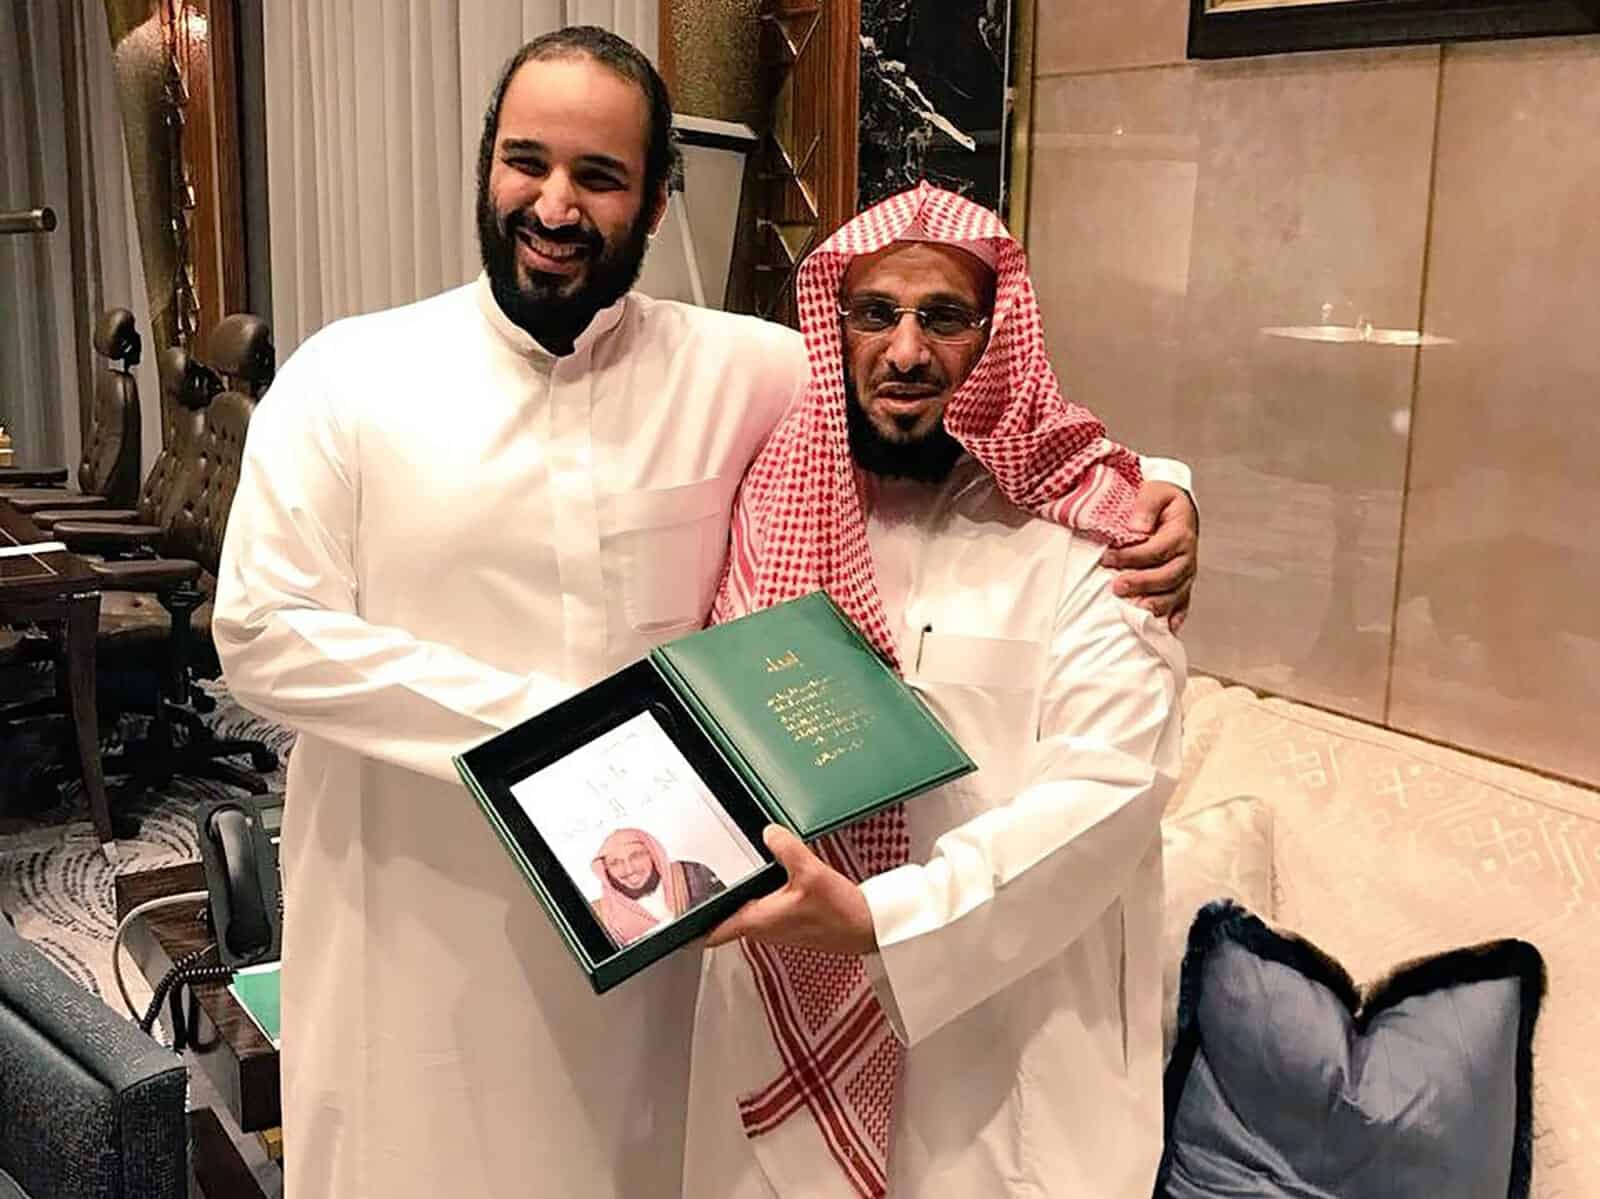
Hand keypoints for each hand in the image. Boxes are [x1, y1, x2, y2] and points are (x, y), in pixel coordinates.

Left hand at [705, 826, 877, 955]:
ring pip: (744, 913)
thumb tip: (768, 832)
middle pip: (724, 919)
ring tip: (726, 873)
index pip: (712, 933)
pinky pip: (762, 909)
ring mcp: (776, 928)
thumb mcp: (811, 872)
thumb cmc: (840, 912)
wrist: (867, 928)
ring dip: (735, 898)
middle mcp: (763, 929)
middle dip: (711, 903)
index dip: (690, 927)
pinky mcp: (790, 922)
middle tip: (693, 880)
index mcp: (758, 921)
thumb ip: (786, 849)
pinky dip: (757, 896)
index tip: (674, 915)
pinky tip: (765, 877)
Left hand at [1101, 481, 1197, 632]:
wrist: (1177, 506)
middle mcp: (1187, 556)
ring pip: (1175, 594)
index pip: (1157, 550)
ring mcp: (1187, 573)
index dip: (1131, 557)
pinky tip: (1165, 629)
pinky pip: (1183, 603)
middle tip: (1116, 587)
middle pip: (1168, 576)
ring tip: (1134, 610)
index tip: (1107, 558)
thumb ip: (1146, 506)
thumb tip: (1136, 527)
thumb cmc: (1163, 500)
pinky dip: (1175, 617)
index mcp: (1181, 534)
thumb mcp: (1155, 491)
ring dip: (1154, 604)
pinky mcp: (1183, 583)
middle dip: (1142, 584)